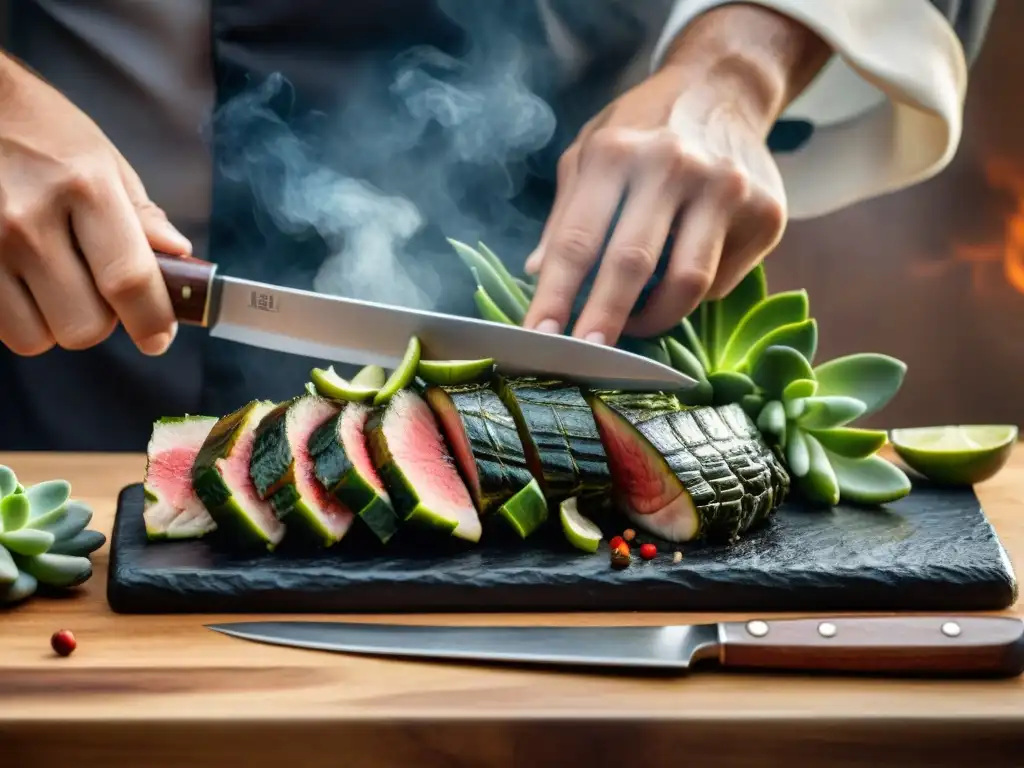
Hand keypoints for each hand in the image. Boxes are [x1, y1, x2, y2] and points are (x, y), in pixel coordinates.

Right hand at [0, 54, 191, 356]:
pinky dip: (18, 317)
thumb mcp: (103, 160)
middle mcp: (30, 220)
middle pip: (84, 325)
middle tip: (95, 289)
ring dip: (54, 323)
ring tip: (52, 283)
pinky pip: (0, 327)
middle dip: (101, 320)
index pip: (128, 280)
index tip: (158, 337)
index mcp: (85, 189)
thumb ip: (141, 216)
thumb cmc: (42, 131)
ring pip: (37, 337)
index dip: (151, 321)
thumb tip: (179, 259)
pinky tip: (21, 281)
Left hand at [523, 4, 830, 344]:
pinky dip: (691, 295)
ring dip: (652, 319)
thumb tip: (538, 275)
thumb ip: (565, 214)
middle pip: (632, 266)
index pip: (577, 240)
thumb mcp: (590, 151)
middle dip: (603, 321)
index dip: (555, 296)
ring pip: (687, 285)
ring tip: (631, 322)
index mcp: (617, 153)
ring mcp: (726, 190)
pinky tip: (677, 278)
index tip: (538, 337)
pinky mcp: (766, 214)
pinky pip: (720, 281)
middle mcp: (674, 166)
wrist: (724, 89)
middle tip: (584, 358)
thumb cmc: (642, 128)